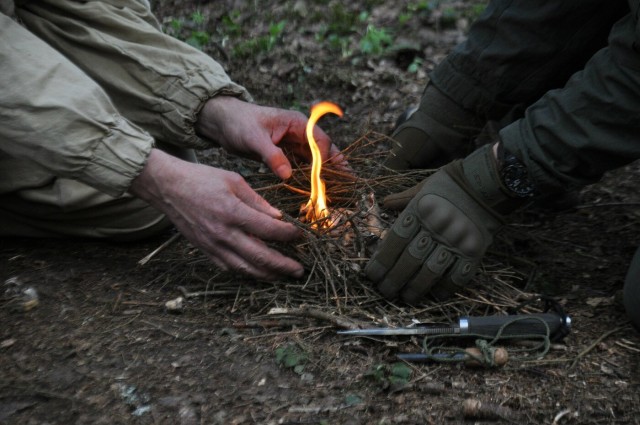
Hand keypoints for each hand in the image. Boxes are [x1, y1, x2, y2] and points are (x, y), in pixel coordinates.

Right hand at [130, 149, 303, 279]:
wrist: (167, 187)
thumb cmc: (202, 179)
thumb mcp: (234, 181)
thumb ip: (257, 202)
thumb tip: (278, 217)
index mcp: (233, 212)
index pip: (269, 230)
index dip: (289, 235)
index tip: (300, 235)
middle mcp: (224, 233)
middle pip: (261, 257)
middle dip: (283, 266)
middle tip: (299, 270)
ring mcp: (213, 245)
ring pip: (246, 269)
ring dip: (268, 275)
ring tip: (283, 276)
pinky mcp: (205, 251)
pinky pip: (230, 268)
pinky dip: (248, 273)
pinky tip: (259, 272)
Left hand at [196, 96, 344, 178]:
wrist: (222, 122)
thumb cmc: (238, 124)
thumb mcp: (254, 139)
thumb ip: (272, 156)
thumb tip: (287, 175)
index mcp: (297, 123)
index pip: (320, 141)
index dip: (328, 159)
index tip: (331, 177)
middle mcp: (299, 133)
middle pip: (324, 151)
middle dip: (336, 167)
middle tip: (349, 185)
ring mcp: (293, 144)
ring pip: (316, 160)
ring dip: (325, 174)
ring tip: (338, 191)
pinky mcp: (286, 154)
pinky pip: (304, 166)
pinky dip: (311, 177)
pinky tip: (317, 190)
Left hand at [366, 144, 513, 302]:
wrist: (488, 183)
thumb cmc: (450, 185)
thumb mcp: (423, 187)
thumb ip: (404, 199)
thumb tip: (384, 203)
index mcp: (419, 212)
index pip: (395, 241)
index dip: (382, 261)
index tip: (372, 275)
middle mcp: (435, 228)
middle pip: (410, 259)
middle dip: (394, 280)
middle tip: (386, 292)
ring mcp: (456, 241)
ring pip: (431, 271)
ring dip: (416, 288)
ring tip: (407, 298)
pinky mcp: (474, 251)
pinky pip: (458, 276)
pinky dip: (446, 288)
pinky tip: (436, 294)